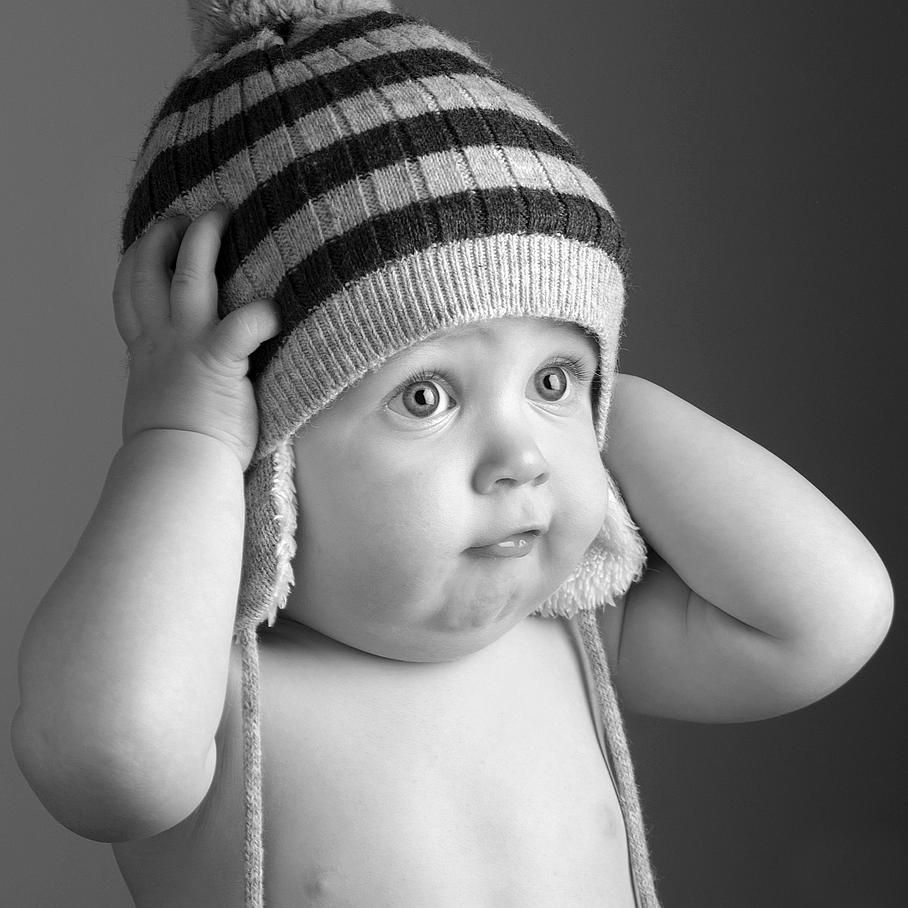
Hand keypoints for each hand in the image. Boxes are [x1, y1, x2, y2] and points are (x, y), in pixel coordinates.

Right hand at [112, 206, 280, 470]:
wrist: (176, 468)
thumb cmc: (175, 447)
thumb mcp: (156, 402)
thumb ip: (164, 378)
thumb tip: (174, 379)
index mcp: (145, 351)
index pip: (129, 294)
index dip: (135, 261)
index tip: (147, 239)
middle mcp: (161, 341)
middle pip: (150, 272)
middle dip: (163, 237)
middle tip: (182, 215)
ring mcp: (187, 346)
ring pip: (191, 278)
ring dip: (203, 241)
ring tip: (220, 214)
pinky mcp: (219, 362)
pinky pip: (242, 325)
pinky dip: (260, 314)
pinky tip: (274, 309)